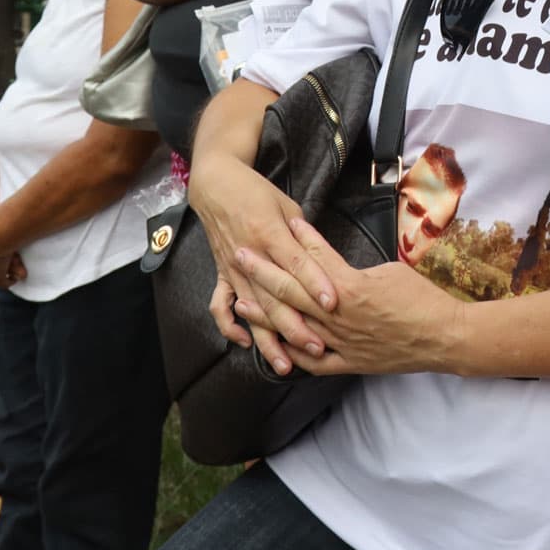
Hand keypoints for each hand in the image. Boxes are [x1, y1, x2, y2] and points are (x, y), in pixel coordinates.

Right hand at [185, 154, 323, 364]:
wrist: (216, 185)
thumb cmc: (257, 191)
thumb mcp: (287, 206)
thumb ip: (306, 237)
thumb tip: (329, 265)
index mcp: (268, 232)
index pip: (296, 264)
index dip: (315, 284)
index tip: (334, 303)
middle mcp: (250, 255)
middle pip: (275, 297)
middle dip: (297, 326)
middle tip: (319, 348)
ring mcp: (233, 269)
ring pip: (253, 311)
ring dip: (269, 339)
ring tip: (286, 364)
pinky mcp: (222, 274)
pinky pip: (221, 306)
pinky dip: (230, 326)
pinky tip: (245, 342)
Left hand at [227, 218, 455, 377]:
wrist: (443, 336)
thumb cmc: (422, 300)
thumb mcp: (389, 271)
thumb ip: (355, 271)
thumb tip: (333, 266)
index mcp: (349, 288)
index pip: (313, 259)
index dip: (295, 239)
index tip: (279, 223)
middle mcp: (338, 316)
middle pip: (291, 290)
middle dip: (262, 270)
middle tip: (240, 254)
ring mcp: (341, 343)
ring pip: (293, 326)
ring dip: (265, 312)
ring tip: (241, 300)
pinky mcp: (348, 363)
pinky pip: (312, 362)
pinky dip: (292, 354)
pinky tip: (274, 346)